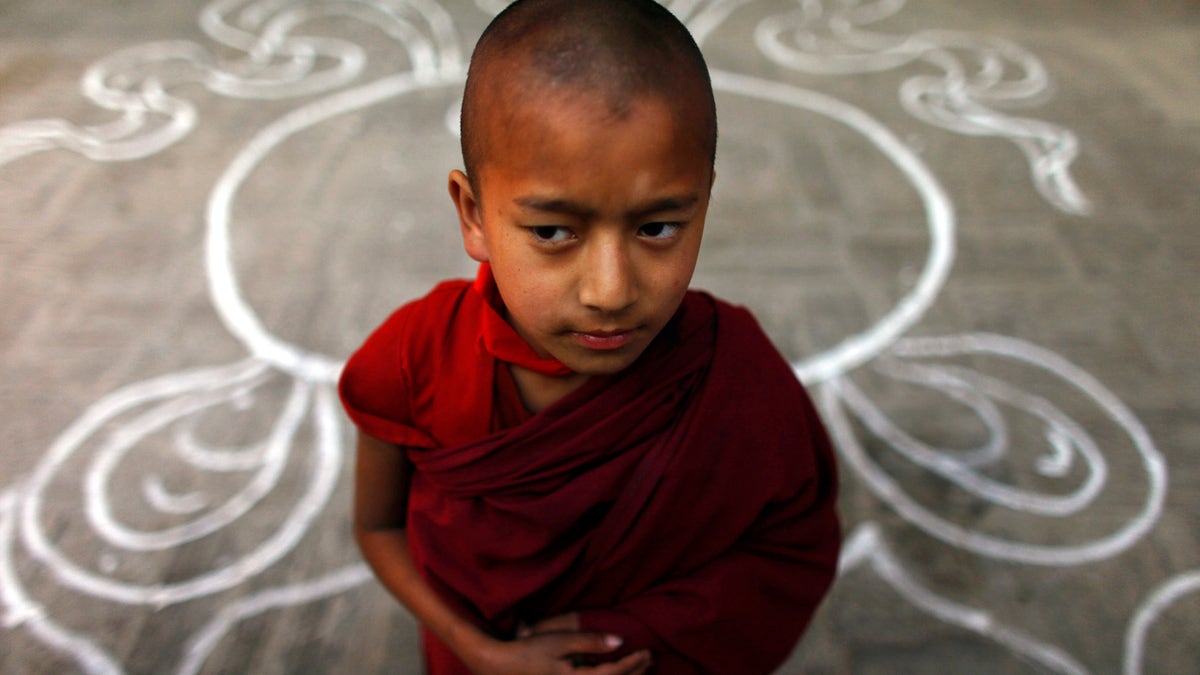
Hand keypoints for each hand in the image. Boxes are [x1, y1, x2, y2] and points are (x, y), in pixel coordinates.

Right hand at [467, 625, 652, 674]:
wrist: (500, 667)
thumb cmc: (529, 652)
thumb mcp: (561, 641)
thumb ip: (590, 642)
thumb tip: (619, 642)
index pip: (614, 674)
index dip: (633, 663)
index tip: (646, 651)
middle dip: (634, 674)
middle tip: (650, 660)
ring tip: (640, 670)